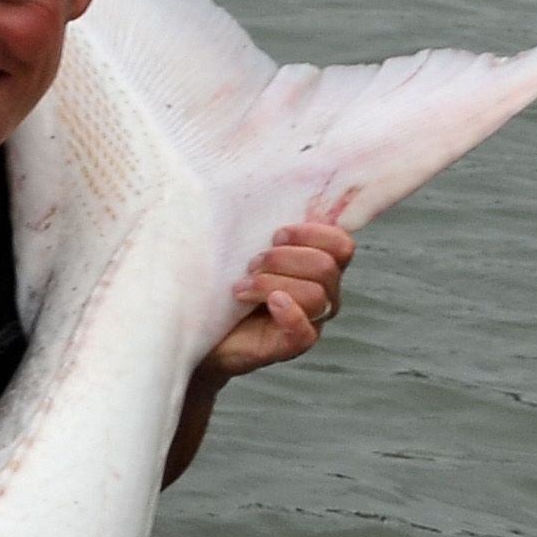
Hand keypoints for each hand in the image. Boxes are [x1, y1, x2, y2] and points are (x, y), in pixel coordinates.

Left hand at [202, 219, 354, 384]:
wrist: (196, 326)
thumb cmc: (220, 281)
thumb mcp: (240, 247)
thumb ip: (259, 226)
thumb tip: (261, 191)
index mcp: (316, 263)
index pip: (341, 244)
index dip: (313, 234)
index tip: (275, 235)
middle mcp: (323, 291)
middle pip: (327, 267)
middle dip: (283, 259)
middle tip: (250, 265)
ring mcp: (310, 319)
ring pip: (315, 295)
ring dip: (271, 284)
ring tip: (240, 288)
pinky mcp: (292, 345)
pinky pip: (304, 332)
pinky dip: (289, 314)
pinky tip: (270, 303)